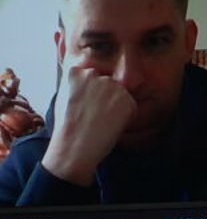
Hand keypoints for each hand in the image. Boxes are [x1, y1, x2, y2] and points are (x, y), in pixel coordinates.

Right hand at [40, 67, 135, 185]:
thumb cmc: (66, 128)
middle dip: (106, 97)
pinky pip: (131, 107)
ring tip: (100, 121)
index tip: (86, 105)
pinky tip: (110, 126)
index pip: (92, 76)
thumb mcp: (62, 98)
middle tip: (93, 116)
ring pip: (121, 95)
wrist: (73, 146)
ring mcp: (112, 85)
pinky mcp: (126, 99)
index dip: (92, 93)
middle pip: (108, 83)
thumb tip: (88, 82)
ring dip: (116, 107)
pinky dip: (126, 117)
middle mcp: (94, 74)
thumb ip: (77, 85)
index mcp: (75, 72)